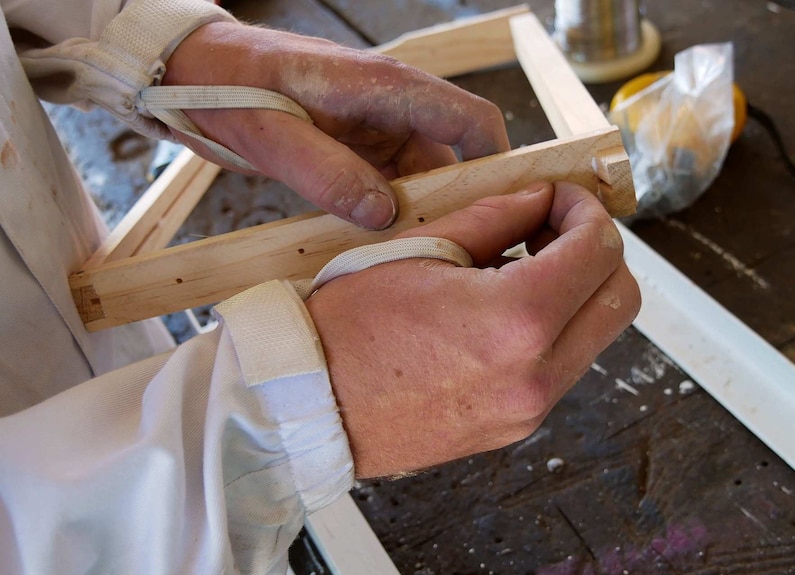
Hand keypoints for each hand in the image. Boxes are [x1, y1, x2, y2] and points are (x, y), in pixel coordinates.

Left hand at [163, 21, 509, 229]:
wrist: (191, 74)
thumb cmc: (227, 85)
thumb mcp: (271, 134)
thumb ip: (326, 174)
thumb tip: (383, 214)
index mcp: (385, 87)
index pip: (470, 119)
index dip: (497, 163)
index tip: (506, 212)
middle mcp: (390, 107)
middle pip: (452, 158)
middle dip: (458, 206)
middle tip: (453, 256)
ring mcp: (373, 131)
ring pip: (422, 179)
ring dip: (422, 216)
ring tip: (419, 261)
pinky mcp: (355, 152)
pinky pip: (389, 187)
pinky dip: (391, 217)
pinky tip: (381, 247)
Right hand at [304, 182, 640, 477]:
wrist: (308, 404)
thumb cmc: (346, 325)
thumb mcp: (420, 247)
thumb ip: (496, 216)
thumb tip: (542, 199)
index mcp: (514, 321)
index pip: (597, 250)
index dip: (586, 210)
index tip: (561, 196)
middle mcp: (535, 376)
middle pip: (620, 298)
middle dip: (597, 251)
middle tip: (551, 229)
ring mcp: (527, 411)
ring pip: (595, 335)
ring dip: (575, 291)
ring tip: (519, 266)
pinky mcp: (513, 428)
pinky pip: (561, 367)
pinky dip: (551, 328)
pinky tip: (502, 309)